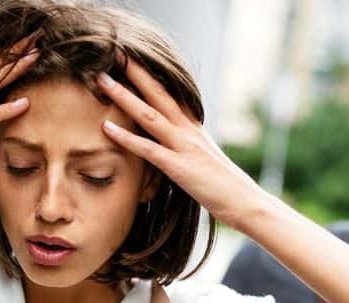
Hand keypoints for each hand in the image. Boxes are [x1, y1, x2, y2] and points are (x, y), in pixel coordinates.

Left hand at [96, 56, 264, 229]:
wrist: (245, 202)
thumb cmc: (225, 187)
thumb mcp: (205, 160)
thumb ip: (188, 148)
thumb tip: (173, 147)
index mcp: (195, 129)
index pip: (172, 95)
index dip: (152, 77)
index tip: (133, 61)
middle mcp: (189, 131)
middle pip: (160, 95)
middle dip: (136, 73)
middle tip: (117, 55)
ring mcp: (184, 147)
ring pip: (150, 115)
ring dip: (124, 96)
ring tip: (103, 80)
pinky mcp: (179, 167)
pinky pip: (148, 149)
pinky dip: (126, 137)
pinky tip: (107, 127)